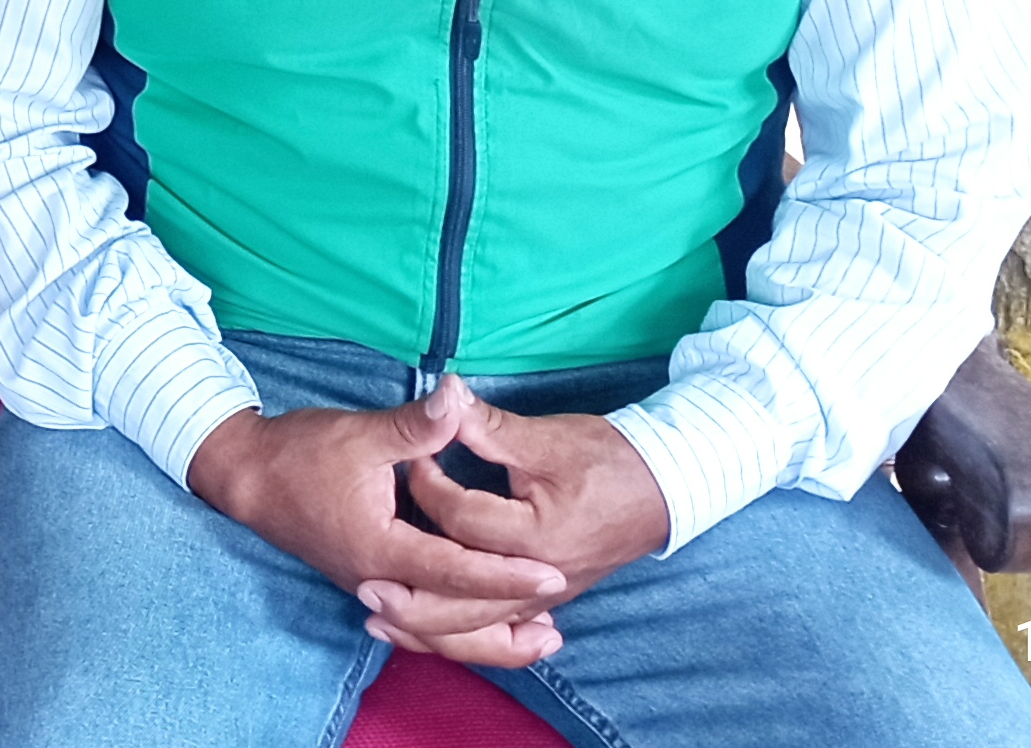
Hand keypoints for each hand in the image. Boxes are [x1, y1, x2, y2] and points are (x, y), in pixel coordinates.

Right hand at [185, 387, 572, 668]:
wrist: (249, 477)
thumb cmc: (302, 453)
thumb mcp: (361, 434)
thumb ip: (416, 426)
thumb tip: (457, 397)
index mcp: (381, 547)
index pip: (454, 570)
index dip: (504, 574)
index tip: (549, 574)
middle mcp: (378, 579)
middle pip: (449, 622)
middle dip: (504, 626)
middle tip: (557, 629)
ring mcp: (372, 585)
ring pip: (434, 632)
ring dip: (486, 640)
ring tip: (538, 642)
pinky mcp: (371, 581)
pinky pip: (421, 620)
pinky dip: (458, 627)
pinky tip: (489, 621)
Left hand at [379, 377, 669, 662]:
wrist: (668, 486)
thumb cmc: (610, 458)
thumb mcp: (547, 438)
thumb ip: (489, 426)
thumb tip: (444, 394)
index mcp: (537, 535)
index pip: (462, 520)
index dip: (428, 485)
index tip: (409, 458)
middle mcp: (541, 578)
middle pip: (462, 603)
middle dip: (410, 598)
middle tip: (362, 583)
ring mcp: (546, 596)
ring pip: (477, 629)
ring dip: (427, 628)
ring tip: (378, 620)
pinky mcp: (548, 599)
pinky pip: (496, 630)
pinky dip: (460, 636)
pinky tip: (426, 631)